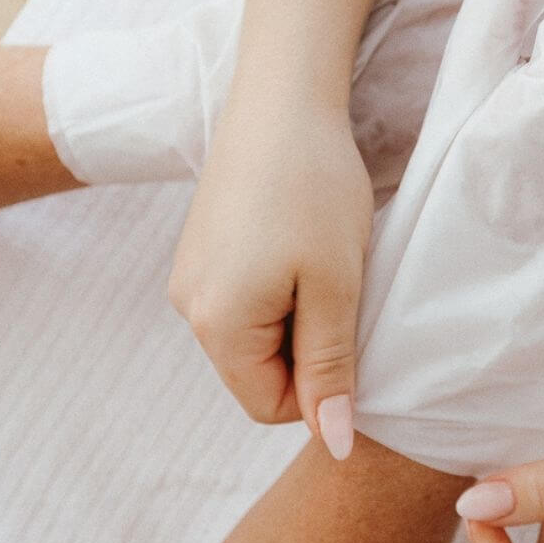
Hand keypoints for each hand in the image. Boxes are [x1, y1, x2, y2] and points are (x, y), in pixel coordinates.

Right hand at [168, 91, 372, 451]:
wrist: (282, 98)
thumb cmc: (315, 189)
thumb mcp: (336, 286)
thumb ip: (331, 369)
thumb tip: (335, 444)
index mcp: (217, 325)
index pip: (270, 406)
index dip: (323, 388)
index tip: (356, 334)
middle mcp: (187, 306)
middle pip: (258, 371)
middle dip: (310, 347)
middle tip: (346, 292)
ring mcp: (190, 273)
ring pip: (255, 333)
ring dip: (299, 314)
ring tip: (327, 261)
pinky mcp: (202, 246)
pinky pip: (245, 297)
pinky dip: (282, 286)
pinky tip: (305, 241)